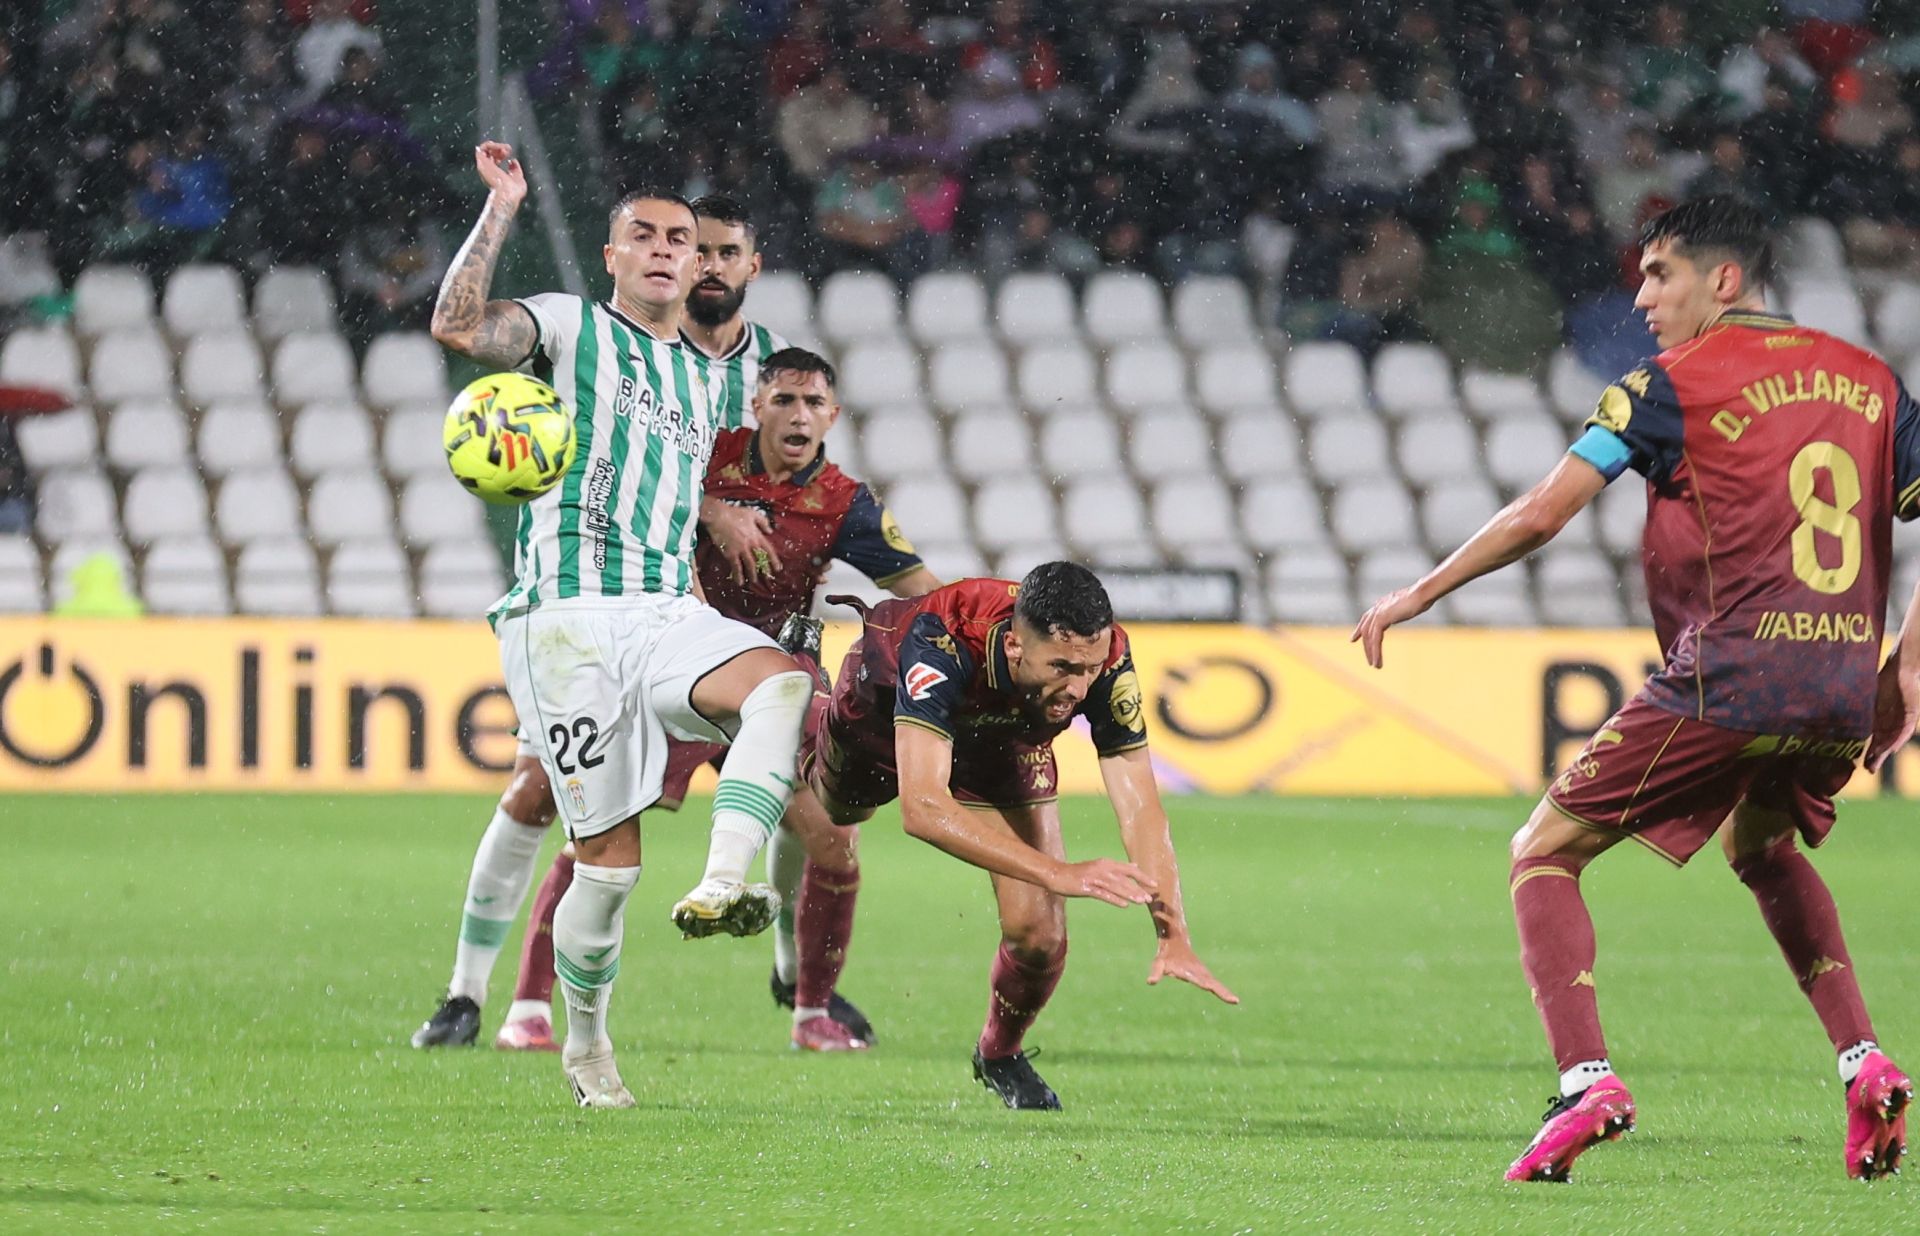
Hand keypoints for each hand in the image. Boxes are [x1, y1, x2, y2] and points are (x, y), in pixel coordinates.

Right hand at [474, 141, 526, 209]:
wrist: (507, 194)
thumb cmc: (514, 192)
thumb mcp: (519, 179)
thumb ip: (516, 170)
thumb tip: (513, 161)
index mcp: (495, 175)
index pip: (494, 160)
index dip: (501, 154)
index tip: (509, 154)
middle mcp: (488, 171)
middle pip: (489, 153)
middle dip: (499, 148)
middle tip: (507, 150)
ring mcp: (484, 166)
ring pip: (485, 149)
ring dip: (496, 145)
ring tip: (505, 149)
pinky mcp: (481, 161)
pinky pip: (483, 147)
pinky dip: (492, 144)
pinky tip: (499, 147)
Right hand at [702, 500, 782, 582]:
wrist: (718, 516)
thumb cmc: (734, 513)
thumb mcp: (752, 513)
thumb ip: (763, 522)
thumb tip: (770, 530)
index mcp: (757, 535)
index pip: (769, 550)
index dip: (774, 560)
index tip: (778, 568)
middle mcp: (751, 544)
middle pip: (761, 560)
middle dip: (764, 570)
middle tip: (767, 578)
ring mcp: (741, 550)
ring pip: (750, 565)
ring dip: (753, 575)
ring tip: (754, 581)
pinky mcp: (731, 553)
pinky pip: (736, 567)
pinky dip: (738, 575)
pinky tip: (739, 582)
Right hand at [1047, 857, 1154, 907]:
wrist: (1057, 874)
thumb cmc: (1079, 873)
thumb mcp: (1099, 866)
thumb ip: (1117, 868)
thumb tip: (1135, 865)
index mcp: (1106, 863)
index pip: (1128, 869)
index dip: (1142, 876)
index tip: (1154, 884)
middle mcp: (1102, 868)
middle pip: (1124, 879)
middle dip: (1138, 888)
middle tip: (1150, 898)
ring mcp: (1094, 878)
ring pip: (1115, 886)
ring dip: (1129, 894)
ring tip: (1141, 901)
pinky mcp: (1086, 887)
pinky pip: (1103, 894)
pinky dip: (1115, 899)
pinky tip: (1124, 905)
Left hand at [1148, 936, 1238, 1004]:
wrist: (1175, 940)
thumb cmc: (1165, 955)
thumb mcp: (1159, 963)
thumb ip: (1156, 972)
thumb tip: (1150, 982)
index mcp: (1190, 971)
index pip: (1203, 982)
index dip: (1210, 987)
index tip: (1217, 991)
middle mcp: (1199, 972)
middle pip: (1214, 984)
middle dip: (1223, 992)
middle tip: (1235, 1001)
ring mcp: (1203, 973)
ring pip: (1216, 984)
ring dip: (1224, 992)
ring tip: (1235, 1001)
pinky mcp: (1203, 974)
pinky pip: (1214, 984)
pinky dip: (1222, 990)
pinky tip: (1229, 998)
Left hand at [1351, 585, 1429, 668]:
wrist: (1421, 594)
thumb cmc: (1419, 597)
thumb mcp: (1405, 603)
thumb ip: (1399, 608)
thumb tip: (1401, 609)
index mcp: (1381, 604)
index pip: (1366, 618)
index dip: (1359, 629)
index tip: (1353, 639)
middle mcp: (1377, 608)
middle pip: (1365, 630)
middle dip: (1366, 646)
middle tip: (1369, 659)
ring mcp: (1378, 613)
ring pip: (1369, 637)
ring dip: (1371, 652)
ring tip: (1375, 665)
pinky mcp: (1381, 619)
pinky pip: (1375, 640)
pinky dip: (1376, 652)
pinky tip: (1377, 662)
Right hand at [1867, 656, 1919, 771]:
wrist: (1901, 665)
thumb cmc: (1883, 676)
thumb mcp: (1865, 696)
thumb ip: (1856, 706)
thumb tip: (1827, 709)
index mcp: (1880, 717)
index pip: (1873, 738)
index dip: (1868, 750)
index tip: (1859, 762)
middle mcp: (1891, 720)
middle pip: (1884, 742)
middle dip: (1876, 756)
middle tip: (1868, 769)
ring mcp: (1902, 718)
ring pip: (1893, 739)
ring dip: (1885, 751)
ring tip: (1876, 763)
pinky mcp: (1911, 713)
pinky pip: (1905, 730)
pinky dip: (1897, 740)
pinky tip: (1890, 749)